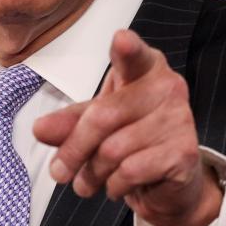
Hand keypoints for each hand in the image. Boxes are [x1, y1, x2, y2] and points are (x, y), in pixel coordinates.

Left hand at [32, 29, 222, 225]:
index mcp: (143, 69)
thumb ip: (68, 123)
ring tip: (87, 182)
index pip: (134, 56)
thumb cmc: (129, 139)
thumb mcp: (93, 124)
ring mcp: (180, 119)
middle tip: (58, 173)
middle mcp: (167, 87)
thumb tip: (40, 129)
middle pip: (103, 116)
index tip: (121, 39)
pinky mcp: (184, 153)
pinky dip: (114, 185)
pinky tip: (117, 186)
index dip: (127, 49)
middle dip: (73, 150)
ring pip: (113, 149)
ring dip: (92, 173)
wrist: (167, 183)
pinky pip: (130, 171)